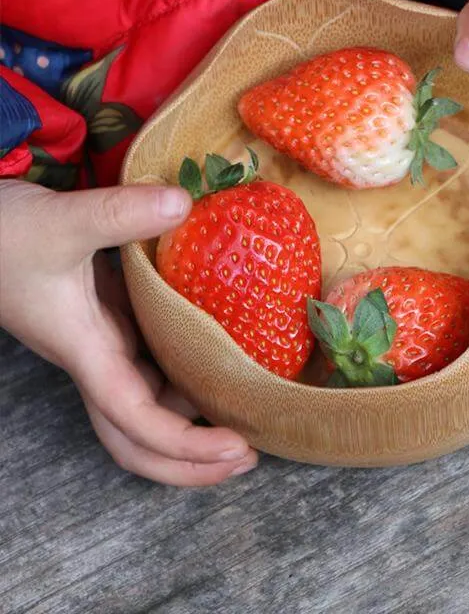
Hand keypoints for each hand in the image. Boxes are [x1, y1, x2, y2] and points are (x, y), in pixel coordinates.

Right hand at [0, 180, 257, 484]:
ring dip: (192, 418)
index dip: (183, 445)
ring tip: (246, 411)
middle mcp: (98, 357)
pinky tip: (219, 356)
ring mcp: (104, 341)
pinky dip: (184, 373)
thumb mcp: (60, 222)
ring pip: (147, 402)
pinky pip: (152, 362)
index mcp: (85, 351)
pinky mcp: (111, 320)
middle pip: (138, 437)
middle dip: (189, 461)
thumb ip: (118, 214)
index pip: (134, 420)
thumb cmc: (2, 234)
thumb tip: (183, 203)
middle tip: (247, 456)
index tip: (235, 447)